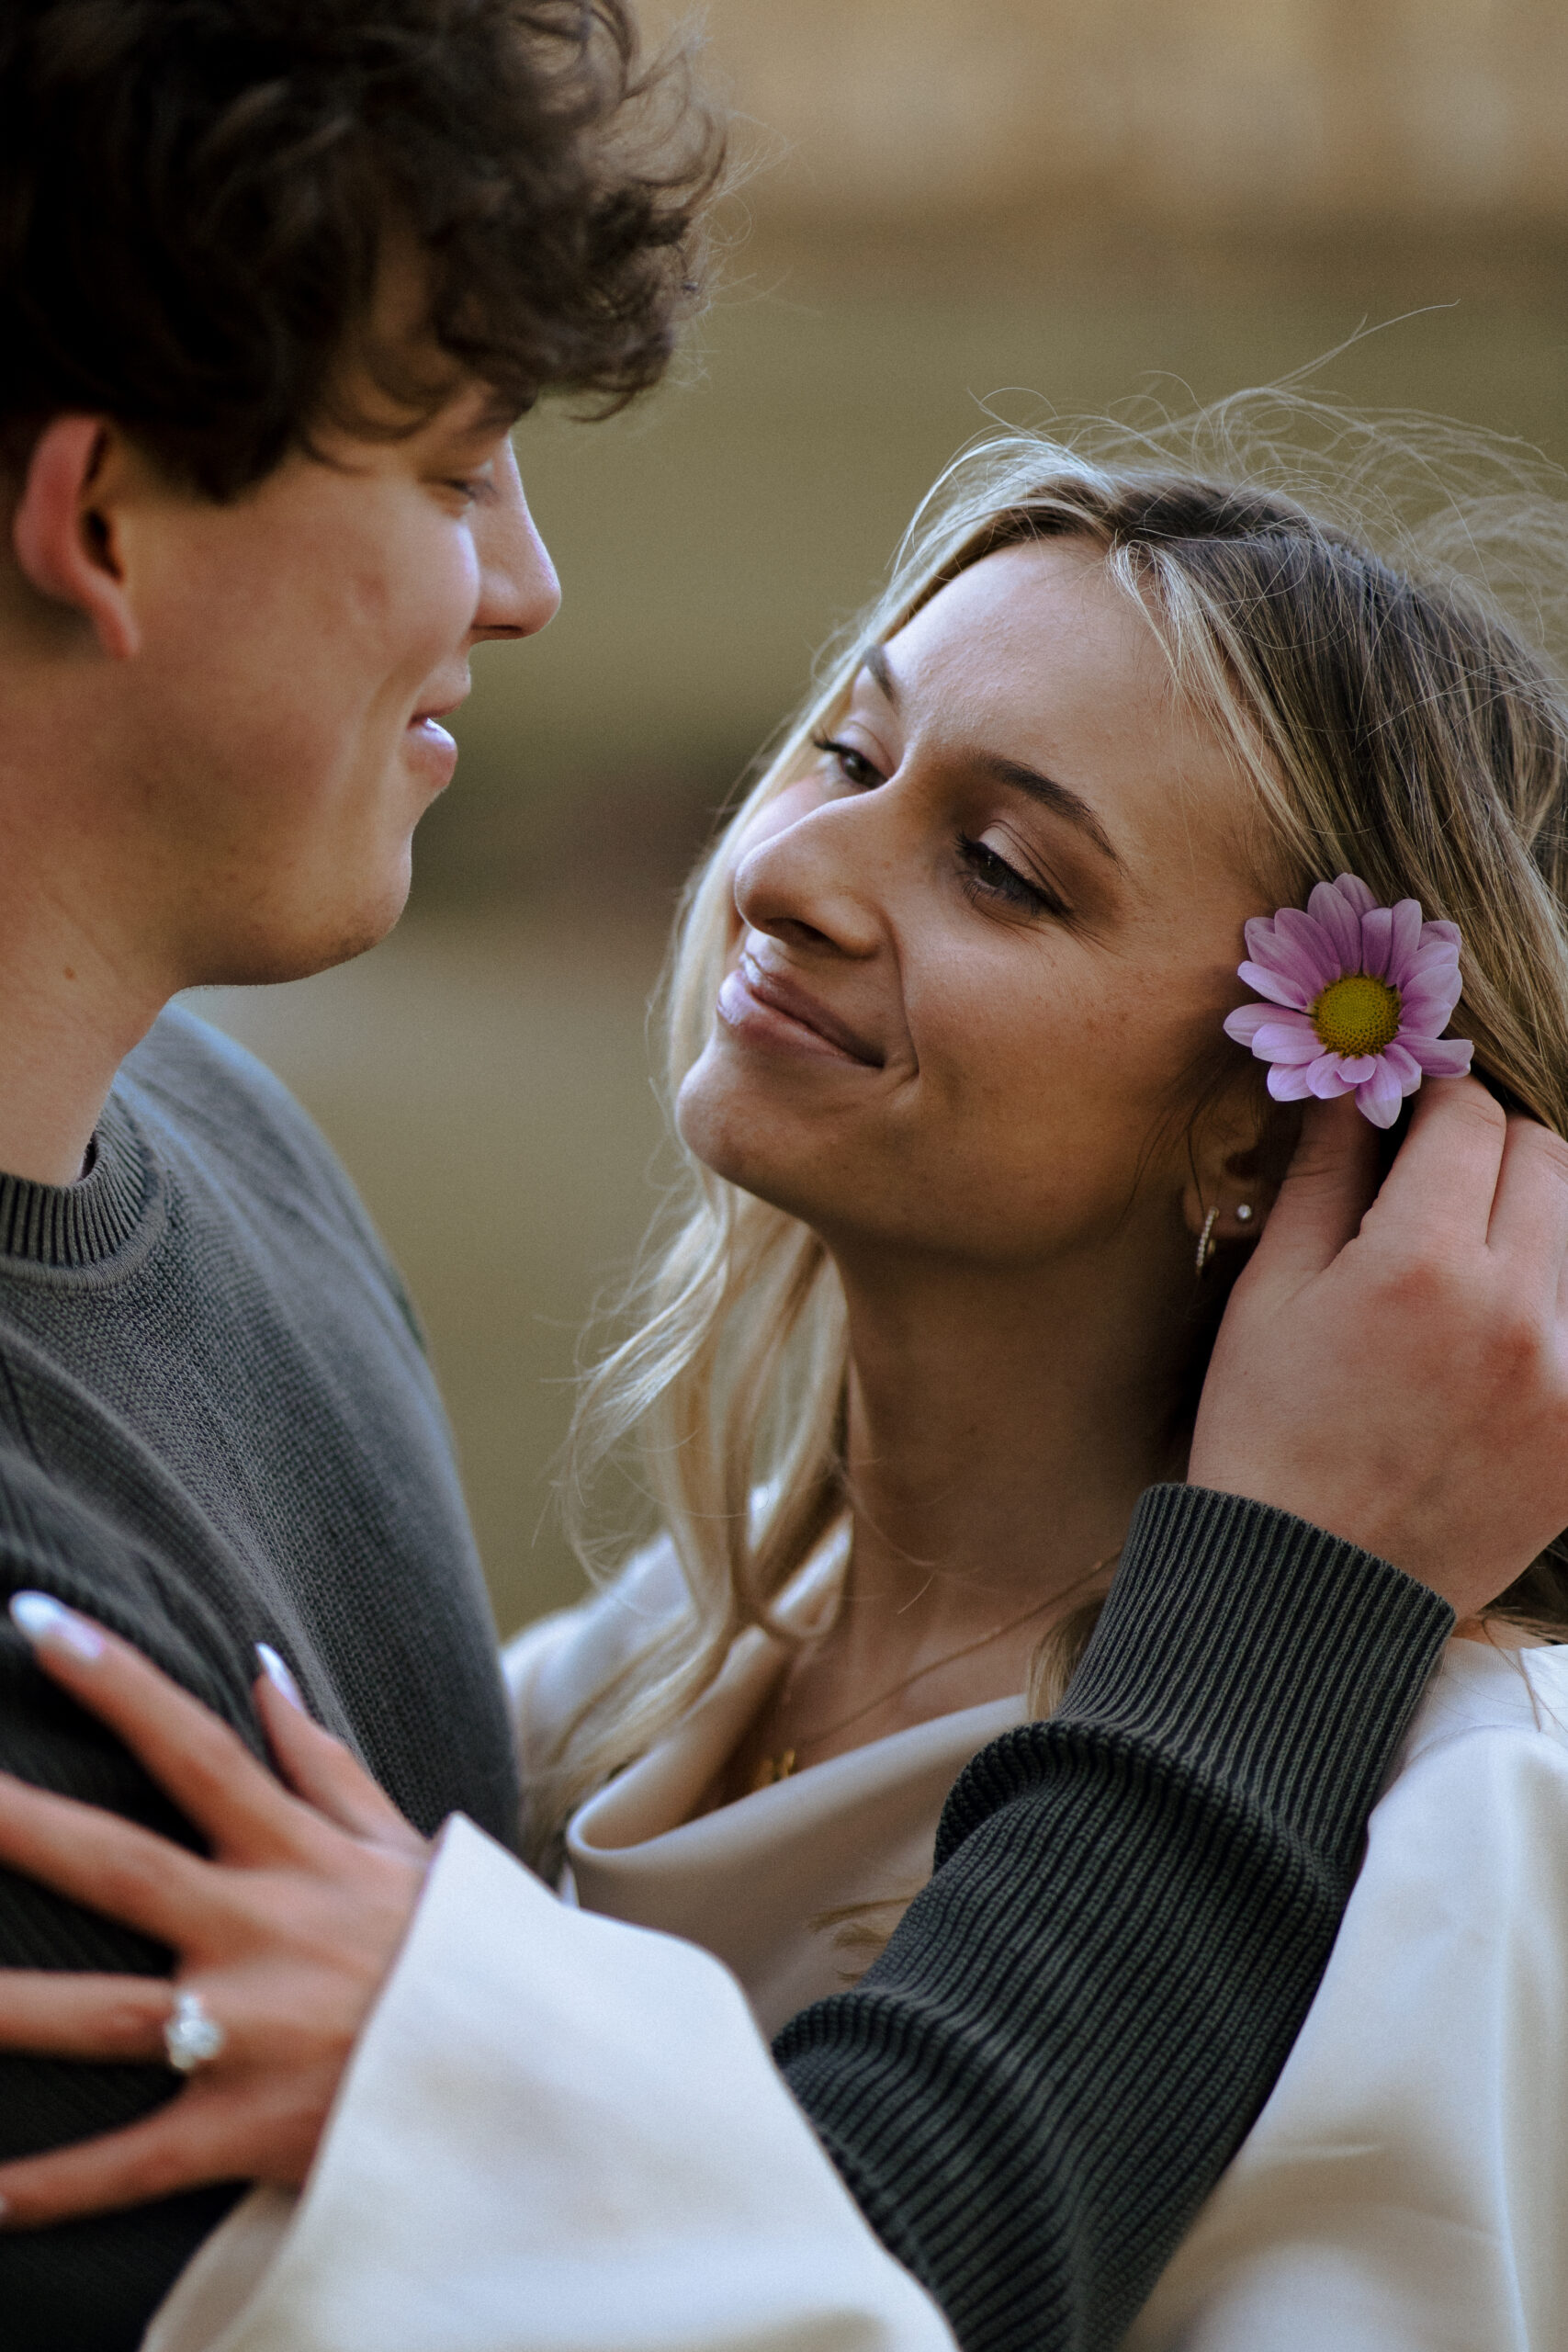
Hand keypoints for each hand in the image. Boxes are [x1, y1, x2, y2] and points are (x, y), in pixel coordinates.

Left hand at [0, 1602, 429, 2227]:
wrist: (545, 2079)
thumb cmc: (465, 1952)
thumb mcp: (406, 1844)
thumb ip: (323, 1764)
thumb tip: (260, 1667)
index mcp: (299, 1857)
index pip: (195, 1749)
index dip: (118, 1681)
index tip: (35, 1621)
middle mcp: (265, 1932)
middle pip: (120, 1864)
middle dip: (20, 1826)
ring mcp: (251, 2034)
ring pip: (101, 2018)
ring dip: (3, 2009)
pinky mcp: (247, 2131)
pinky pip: (130, 2164)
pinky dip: (48, 2189)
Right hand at [1191, 1075, 1567, 1618]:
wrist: (1308, 1588)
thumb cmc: (1268, 1436)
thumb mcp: (1270, 1297)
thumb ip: (1321, 1179)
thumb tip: (1348, 1088)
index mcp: (1419, 1264)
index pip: (1470, 1119)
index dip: (1436, 1100)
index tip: (1413, 1113)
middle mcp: (1513, 1309)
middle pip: (1548, 1158)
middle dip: (1495, 1148)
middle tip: (1444, 1177)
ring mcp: (1565, 1375)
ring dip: (1540, 1217)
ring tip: (1479, 1251)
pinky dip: (1554, 1300)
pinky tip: (1499, 1325)